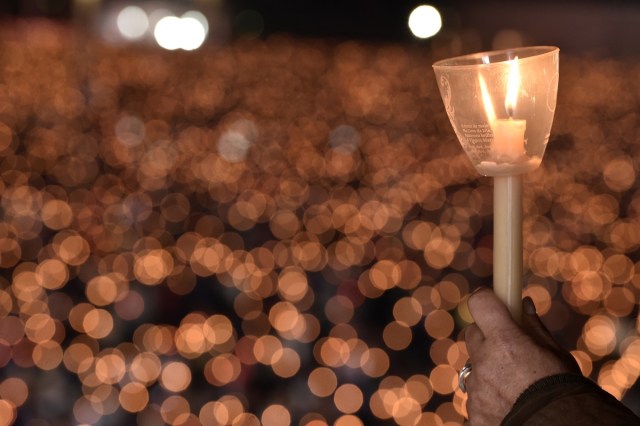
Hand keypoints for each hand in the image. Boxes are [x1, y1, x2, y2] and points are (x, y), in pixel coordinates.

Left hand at [463, 289, 580, 424]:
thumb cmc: (564, 391)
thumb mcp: (556, 354)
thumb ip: (533, 327)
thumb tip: (523, 304)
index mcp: (504, 341)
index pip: (479, 303)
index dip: (485, 301)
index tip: (493, 302)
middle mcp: (484, 363)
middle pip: (473, 336)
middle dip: (488, 338)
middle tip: (511, 350)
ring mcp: (476, 391)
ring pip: (474, 369)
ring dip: (489, 371)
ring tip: (516, 386)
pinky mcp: (473, 415)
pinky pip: (475, 398)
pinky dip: (488, 398)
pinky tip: (509, 406)